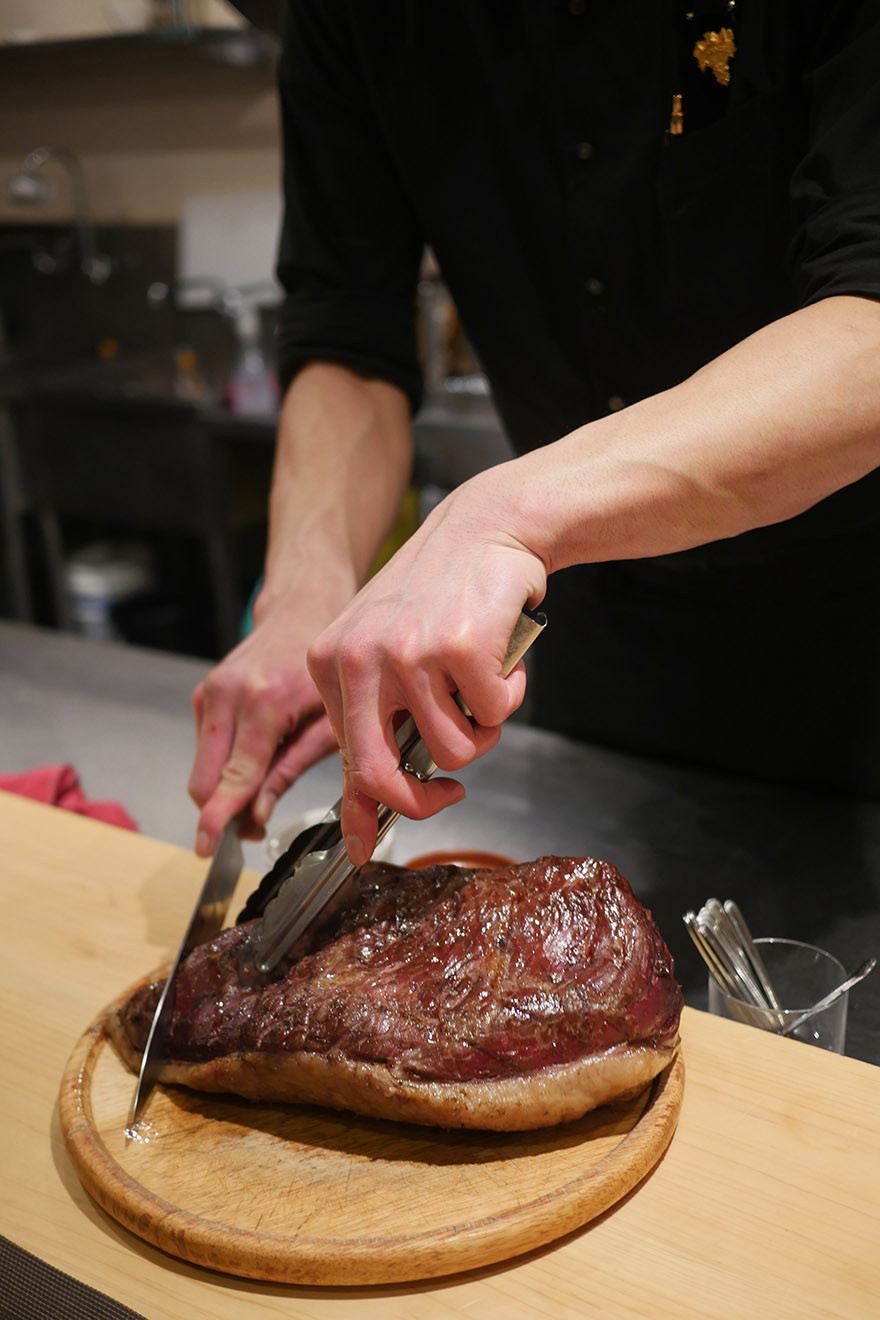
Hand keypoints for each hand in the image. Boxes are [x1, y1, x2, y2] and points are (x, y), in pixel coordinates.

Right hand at [188, 603, 338, 855]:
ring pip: (202, 769)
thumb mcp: (331, 723)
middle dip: (221, 813)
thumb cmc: (329, 666)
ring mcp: (210, 692)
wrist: (304, 609)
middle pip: (205, 780)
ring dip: (224, 792)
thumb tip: (257, 814)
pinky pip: (205, 749)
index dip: (220, 817)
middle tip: (253, 829)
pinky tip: (256, 759)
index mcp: (264, 701)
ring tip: (263, 792)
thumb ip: (292, 769)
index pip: (235, 775)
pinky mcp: (203, 693)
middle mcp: (228, 695)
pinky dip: (223, 767)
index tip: (206, 847)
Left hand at [307, 473, 546, 862]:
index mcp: (330, 662)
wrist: (487, 525)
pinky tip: (501, 657)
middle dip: (422, 800)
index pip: (343, 759)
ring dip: (482, 727)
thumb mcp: (385, 652)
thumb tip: (367, 814)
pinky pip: (495, 714)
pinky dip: (510, 694)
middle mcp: (358, 659)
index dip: (363, 812)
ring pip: (454, 749)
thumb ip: (374, 723)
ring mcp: (406, 653)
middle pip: (380, 774)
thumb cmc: (442, 593)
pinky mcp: (458, 648)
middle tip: (451, 790)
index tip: (366, 843)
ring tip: (482, 680)